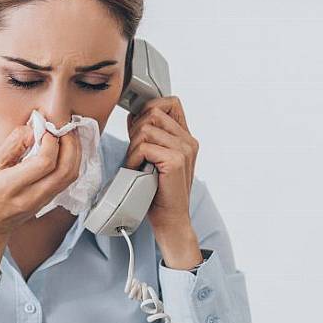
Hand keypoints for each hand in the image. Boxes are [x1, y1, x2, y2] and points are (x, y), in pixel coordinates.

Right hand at [0, 124, 80, 285]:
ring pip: (70, 176)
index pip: (44, 163)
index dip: (51, 141)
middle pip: (65, 170)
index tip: (46, 128)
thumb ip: (12, 145)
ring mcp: (44, 200)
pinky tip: (66, 148)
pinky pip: (67, 180)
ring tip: (67, 134)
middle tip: (64, 126)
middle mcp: (32, 196)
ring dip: (75, 152)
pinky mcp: (50, 200)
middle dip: (70, 143)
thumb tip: (33, 128)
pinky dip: (72, 161)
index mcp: (13, 186)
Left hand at [125, 96, 202, 269]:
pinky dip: (134, 158)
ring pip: (145, 128)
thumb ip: (149, 136)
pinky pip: (144, 146)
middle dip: (136, 130)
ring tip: (137, 164)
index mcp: (186, 138)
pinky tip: (138, 171)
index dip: (150, 108)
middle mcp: (188, 141)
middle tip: (136, 153)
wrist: (171, 220)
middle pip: (153, 112)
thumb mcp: (154, 158)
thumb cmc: (159, 192)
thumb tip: (134, 116)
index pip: (170, 102)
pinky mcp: (175, 160)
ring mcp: (184, 149)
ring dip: (133, 147)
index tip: (138, 127)